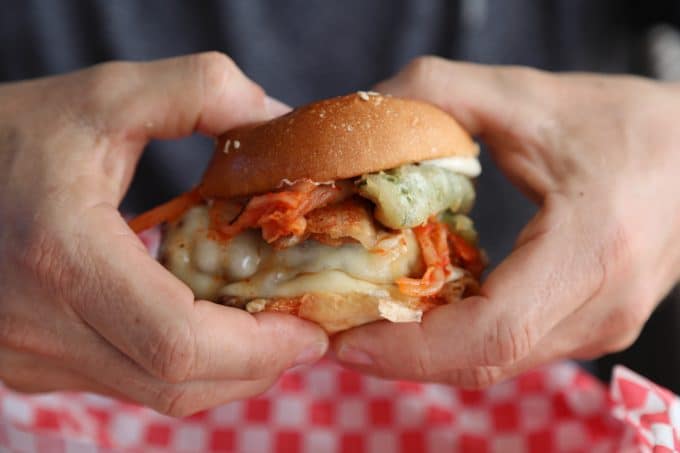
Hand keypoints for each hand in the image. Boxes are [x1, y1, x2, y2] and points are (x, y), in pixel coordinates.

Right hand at [0, 53, 327, 415]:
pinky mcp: (34, 364)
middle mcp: (41, 325)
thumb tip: (279, 124)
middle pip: (175, 384)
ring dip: (226, 372)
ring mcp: (33, 355)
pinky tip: (210, 328)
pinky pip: (128, 383)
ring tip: (267, 332)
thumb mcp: (107, 95)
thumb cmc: (12, 134)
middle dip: (256, 366)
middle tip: (302, 334)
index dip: (258, 347)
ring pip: (154, 394)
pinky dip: (184, 366)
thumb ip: (200, 90)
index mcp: (62, 255)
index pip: (177, 341)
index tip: (309, 330)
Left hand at [332, 57, 679, 386]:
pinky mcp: (591, 328)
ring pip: (494, 364)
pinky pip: (511, 349)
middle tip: (335, 330)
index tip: (345, 340)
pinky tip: (419, 311)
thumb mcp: (527, 97)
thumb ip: (438, 93)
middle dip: (401, 356)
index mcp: (592, 251)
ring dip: (424, 352)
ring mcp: (601, 328)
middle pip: (484, 362)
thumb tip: (363, 117)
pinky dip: (456, 339)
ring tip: (365, 319)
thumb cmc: (624, 123)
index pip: (491, 334)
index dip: (409, 349)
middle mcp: (602, 309)